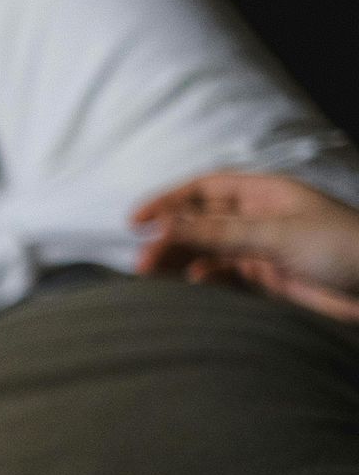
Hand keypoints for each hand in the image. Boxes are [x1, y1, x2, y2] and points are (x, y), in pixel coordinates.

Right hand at [132, 172, 358, 321]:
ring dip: (181, 261)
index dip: (169, 201)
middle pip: (201, 222)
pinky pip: (225, 276)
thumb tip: (164, 226)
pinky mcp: (268, 280)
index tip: (137, 220)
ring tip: (153, 275)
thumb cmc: (343, 246)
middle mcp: (259, 218)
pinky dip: (205, 280)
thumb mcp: (275, 234)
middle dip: (170, 237)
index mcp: (264, 193)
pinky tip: (193, 284)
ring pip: (209, 252)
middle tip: (142, 259)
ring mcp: (262, 250)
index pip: (205, 189)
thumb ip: (218, 232)